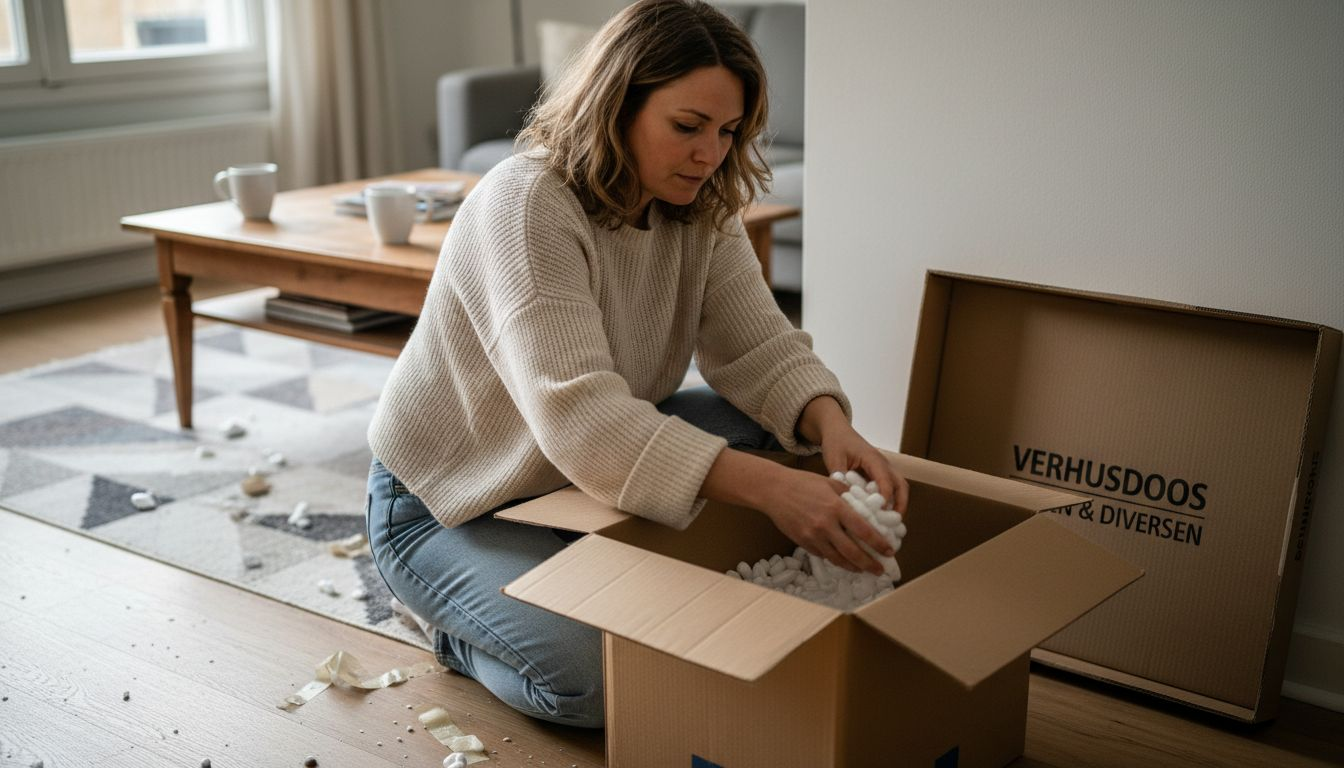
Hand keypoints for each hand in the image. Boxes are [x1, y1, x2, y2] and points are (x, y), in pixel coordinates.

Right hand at [761, 468, 894, 573]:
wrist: (774, 490)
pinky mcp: (803, 542)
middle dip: (870, 564)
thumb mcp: (831, 484)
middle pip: (853, 552)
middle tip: (880, 569)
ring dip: (853, 567)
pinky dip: (835, 559)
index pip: (864, 531)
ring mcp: (813, 536)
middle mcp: (826, 525)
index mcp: (837, 507)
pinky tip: (843, 560)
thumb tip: (868, 509)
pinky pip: (823, 555)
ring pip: (838, 559)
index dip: (879, 544)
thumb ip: (849, 497)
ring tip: (863, 569)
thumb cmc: (803, 483)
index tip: (889, 551)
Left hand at [798, 396, 908, 512]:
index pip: (885, 479)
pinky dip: (891, 501)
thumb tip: (843, 497)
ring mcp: (884, 469)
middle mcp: (883, 464)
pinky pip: (891, 488)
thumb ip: (839, 476)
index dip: (885, 496)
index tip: (881, 511)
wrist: (837, 431)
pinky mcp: (880, 474)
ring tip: (890, 522)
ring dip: (898, 504)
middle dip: (901, 503)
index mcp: (873, 458)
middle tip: (894, 522)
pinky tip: (882, 515)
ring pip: (899, 487)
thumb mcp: (834, 458)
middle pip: (901, 484)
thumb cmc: (836, 442)